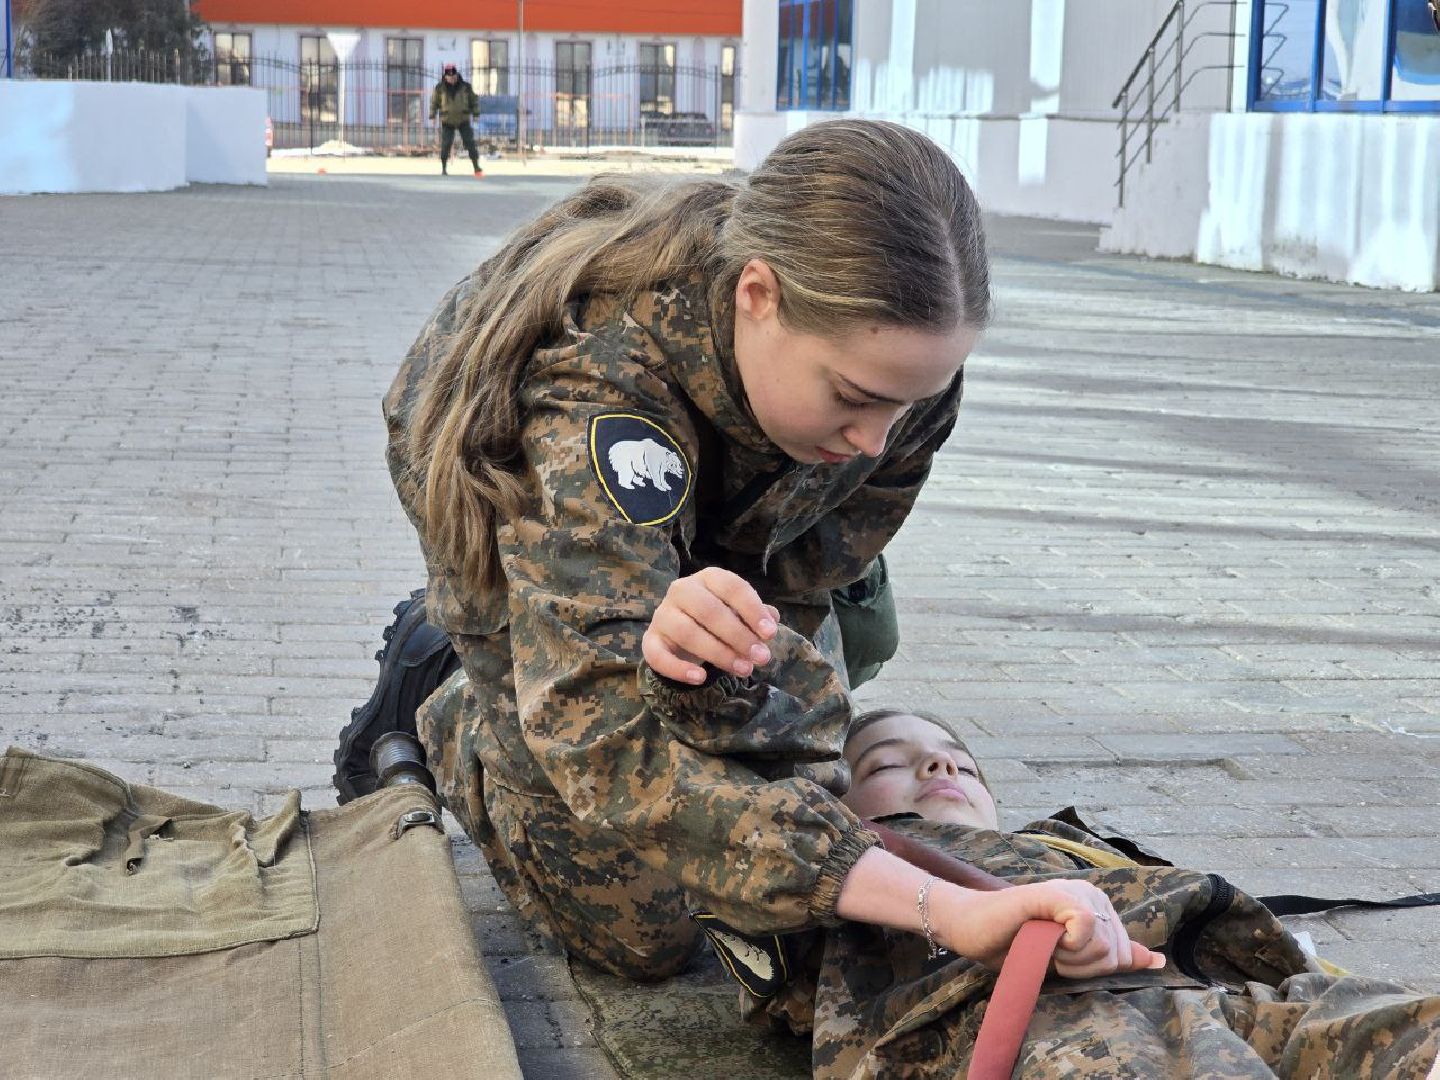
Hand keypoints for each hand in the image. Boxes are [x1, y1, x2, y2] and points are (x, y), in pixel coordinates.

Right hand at [642, 567, 779, 683]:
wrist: (680, 634)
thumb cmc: (716, 620)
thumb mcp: (738, 613)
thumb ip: (757, 615)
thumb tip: (772, 620)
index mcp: (707, 578)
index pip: (731, 587)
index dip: (752, 610)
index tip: (770, 634)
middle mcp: (681, 590)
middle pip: (709, 611)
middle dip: (738, 636)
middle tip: (761, 658)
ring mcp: (662, 615)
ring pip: (688, 633)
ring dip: (719, 654)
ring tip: (744, 670)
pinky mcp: (650, 640)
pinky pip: (659, 656)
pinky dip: (679, 669)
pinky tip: (701, 679)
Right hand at [932, 879, 1164, 978]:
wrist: (971, 929)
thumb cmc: (1016, 945)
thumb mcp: (1071, 958)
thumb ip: (1113, 956)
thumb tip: (1159, 961)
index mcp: (1099, 907)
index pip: (1125, 956)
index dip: (1093, 970)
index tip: (1062, 959)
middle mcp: (1092, 894)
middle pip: (1116, 953)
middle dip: (1084, 967)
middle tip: (1051, 954)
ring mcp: (1073, 891)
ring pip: (1103, 944)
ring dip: (1071, 959)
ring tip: (1043, 946)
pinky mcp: (1055, 894)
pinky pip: (1086, 926)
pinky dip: (1068, 943)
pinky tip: (1045, 937)